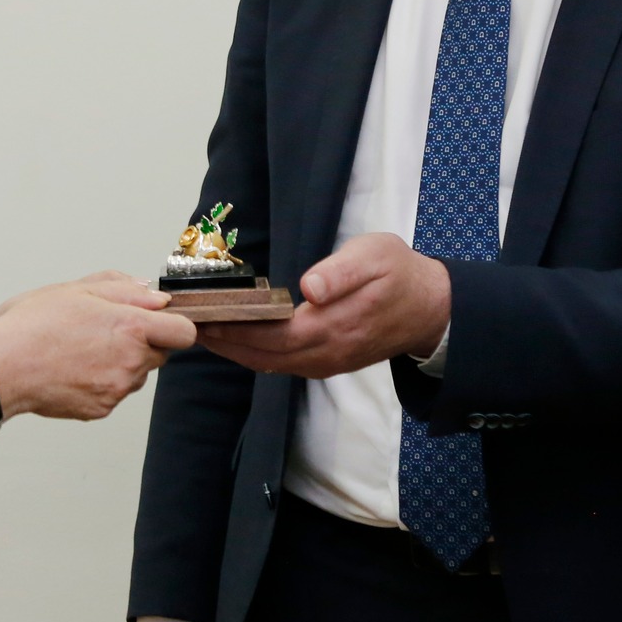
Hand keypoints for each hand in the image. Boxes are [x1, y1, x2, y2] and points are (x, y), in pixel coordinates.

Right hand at [0, 272, 195, 420]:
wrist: (2, 366)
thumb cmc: (34, 324)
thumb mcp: (79, 289)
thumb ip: (124, 289)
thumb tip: (154, 297)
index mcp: (131, 327)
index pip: (184, 332)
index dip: (173, 324)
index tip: (157, 320)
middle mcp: (131, 362)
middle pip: (160, 354)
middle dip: (143, 342)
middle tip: (106, 330)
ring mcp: (116, 390)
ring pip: (136, 374)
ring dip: (123, 362)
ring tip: (84, 349)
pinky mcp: (101, 409)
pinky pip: (114, 392)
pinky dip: (101, 381)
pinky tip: (74, 368)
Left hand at [196, 233, 449, 379]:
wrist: (432, 308)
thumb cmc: (400, 274)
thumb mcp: (375, 257)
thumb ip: (341, 272)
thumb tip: (310, 288)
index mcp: (333, 326)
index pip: (271, 335)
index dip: (235, 329)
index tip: (203, 317)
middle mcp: (326, 353)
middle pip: (263, 355)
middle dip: (224, 342)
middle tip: (188, 325)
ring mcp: (328, 362)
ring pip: (271, 364)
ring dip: (236, 351)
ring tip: (204, 332)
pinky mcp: (329, 362)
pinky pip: (284, 364)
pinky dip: (256, 355)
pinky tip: (238, 340)